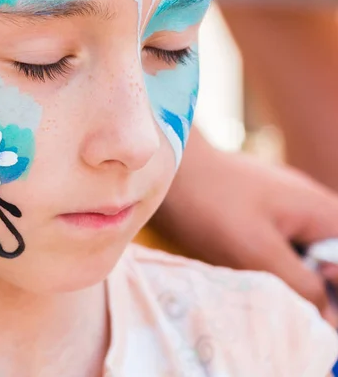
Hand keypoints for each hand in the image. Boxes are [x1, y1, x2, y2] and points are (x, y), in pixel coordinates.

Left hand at [152, 129, 337, 325]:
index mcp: (322, 212)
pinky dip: (266, 262)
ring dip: (286, 276)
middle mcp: (308, 205)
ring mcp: (281, 204)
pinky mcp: (255, 209)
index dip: (335, 292)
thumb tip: (327, 319)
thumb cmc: (210, 205)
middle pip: (329, 261)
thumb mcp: (259, 252)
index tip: (309, 302)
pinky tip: (239, 266)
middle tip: (280, 296)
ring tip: (254, 279)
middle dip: (311, 286)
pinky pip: (276, 244)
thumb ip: (302, 286)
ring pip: (301, 255)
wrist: (165, 165)